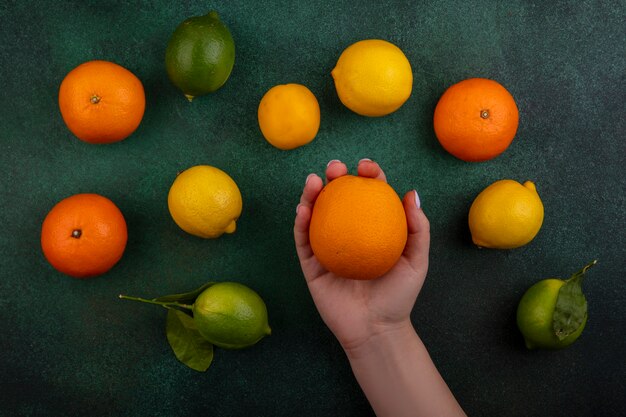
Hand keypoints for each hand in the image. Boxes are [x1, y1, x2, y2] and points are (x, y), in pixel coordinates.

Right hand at [294, 159, 429, 352]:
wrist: (376, 329)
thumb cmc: (398, 296)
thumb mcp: (416, 261)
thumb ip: (417, 228)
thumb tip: (411, 192)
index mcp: (372, 229)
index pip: (369, 196)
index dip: (368, 177)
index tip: (367, 168)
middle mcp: (349, 234)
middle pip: (340, 199)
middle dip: (336, 178)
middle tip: (335, 168)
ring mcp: (328, 248)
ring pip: (316, 214)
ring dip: (312, 193)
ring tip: (313, 180)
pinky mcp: (311, 264)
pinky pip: (303, 240)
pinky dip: (301, 223)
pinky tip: (303, 209)